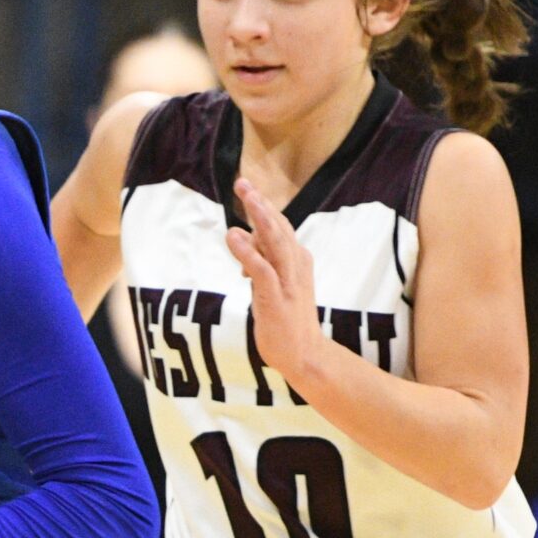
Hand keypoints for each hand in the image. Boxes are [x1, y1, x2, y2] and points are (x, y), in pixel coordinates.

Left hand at [227, 176, 326, 389]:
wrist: (304, 354)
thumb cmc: (287, 319)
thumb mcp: (272, 284)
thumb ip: (259, 261)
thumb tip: (241, 240)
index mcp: (297, 260)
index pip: (280, 227)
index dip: (264, 207)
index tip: (248, 189)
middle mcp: (295, 266)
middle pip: (278, 227)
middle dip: (260, 204)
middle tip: (243, 183)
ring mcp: (288, 281)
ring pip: (275, 243)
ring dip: (260, 219)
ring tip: (246, 198)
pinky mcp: (276, 298)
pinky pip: (262, 270)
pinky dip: (248, 253)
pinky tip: (233, 237)